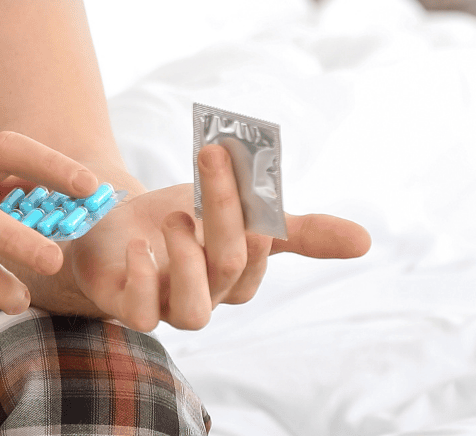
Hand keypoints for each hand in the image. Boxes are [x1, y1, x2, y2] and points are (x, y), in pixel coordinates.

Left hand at [53, 144, 370, 331]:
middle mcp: (207, 296)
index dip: (253, 213)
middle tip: (211, 159)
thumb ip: (292, 226)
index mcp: (236, 274)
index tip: (239, 160)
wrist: (108, 228)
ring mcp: (167, 306)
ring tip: (175, 217)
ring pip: (195, 311)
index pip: (258, 253)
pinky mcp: (127, 307)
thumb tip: (367, 241)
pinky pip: (141, 316)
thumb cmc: (178, 221)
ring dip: (188, 260)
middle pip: (229, 268)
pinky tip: (138, 246)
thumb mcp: (233, 210)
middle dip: (224, 212)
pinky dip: (142, 281)